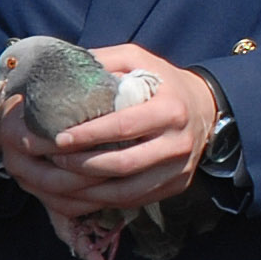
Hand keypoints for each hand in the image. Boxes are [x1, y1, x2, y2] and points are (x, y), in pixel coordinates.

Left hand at [0, 50, 218, 219]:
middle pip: (124, 164)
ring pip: (128, 191)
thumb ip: (104, 60)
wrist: (206, 108)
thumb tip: (63, 67)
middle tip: (53, 160)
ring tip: (61, 179)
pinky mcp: (176, 186)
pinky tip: (82, 191)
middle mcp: (178, 142)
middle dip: (83, 165)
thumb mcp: (138, 59)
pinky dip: (104, 199)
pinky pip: (135, 200)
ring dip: (89, 188)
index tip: (59, 138)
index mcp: (170, 109)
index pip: (124, 127)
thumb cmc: (163, 81)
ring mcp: (179, 169)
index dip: (89, 135)